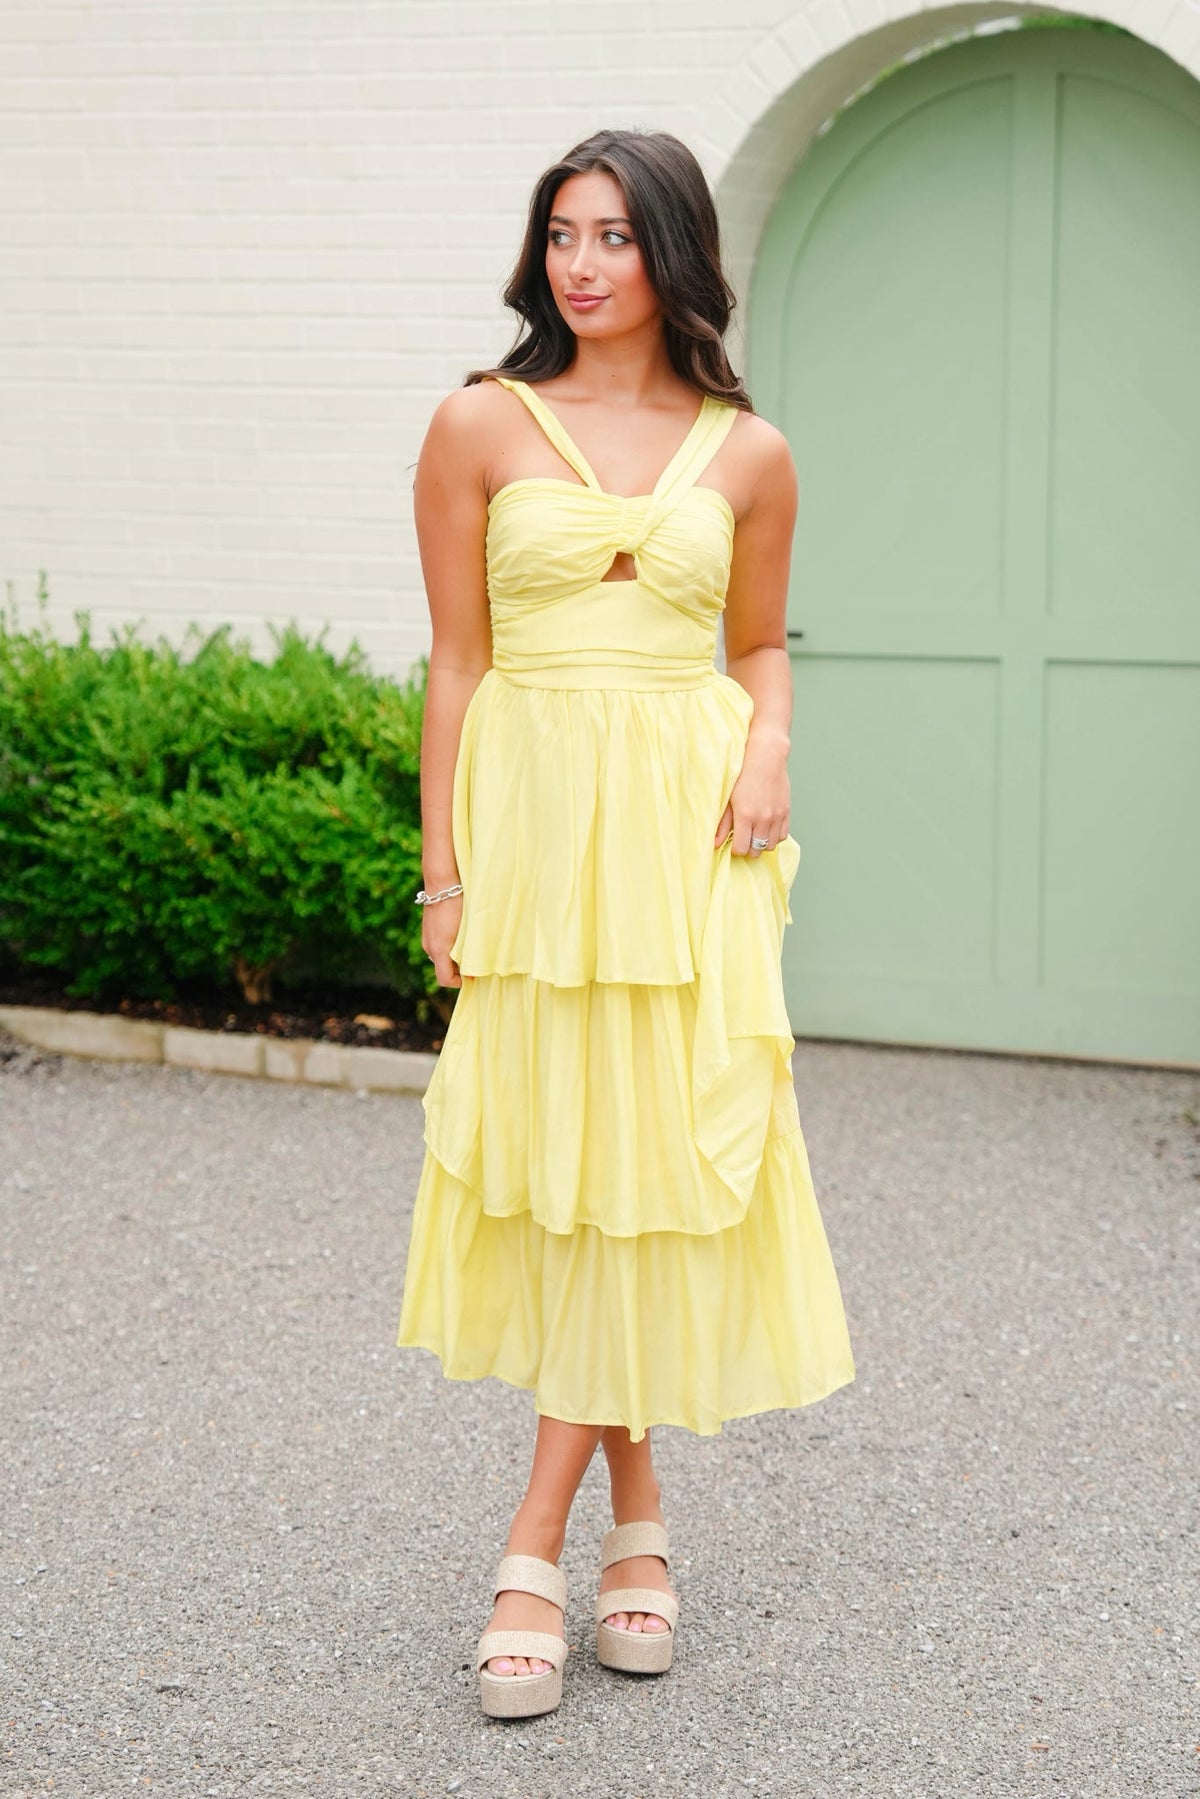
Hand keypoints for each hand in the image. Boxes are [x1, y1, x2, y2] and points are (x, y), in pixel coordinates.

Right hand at [422, 893, 466, 987]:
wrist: (442, 883)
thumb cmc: (458, 906)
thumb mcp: (467, 932)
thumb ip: (469, 953)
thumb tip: (472, 971)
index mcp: (438, 950)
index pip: (445, 980)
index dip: (459, 982)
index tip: (472, 976)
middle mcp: (429, 947)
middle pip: (443, 969)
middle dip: (458, 969)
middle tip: (474, 960)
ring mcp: (426, 938)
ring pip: (441, 957)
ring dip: (453, 957)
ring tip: (468, 946)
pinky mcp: (427, 930)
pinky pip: (437, 946)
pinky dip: (448, 948)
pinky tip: (459, 935)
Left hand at [713, 739, 790, 857]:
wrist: (766, 757)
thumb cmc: (743, 774)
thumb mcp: (728, 798)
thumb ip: (723, 823)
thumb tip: (715, 843)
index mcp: (746, 816)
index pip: (742, 849)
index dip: (736, 849)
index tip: (733, 842)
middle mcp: (763, 819)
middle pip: (756, 850)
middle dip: (748, 848)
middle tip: (743, 838)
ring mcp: (777, 816)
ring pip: (770, 846)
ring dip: (761, 843)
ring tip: (754, 833)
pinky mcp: (786, 812)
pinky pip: (782, 836)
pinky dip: (774, 836)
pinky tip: (766, 828)